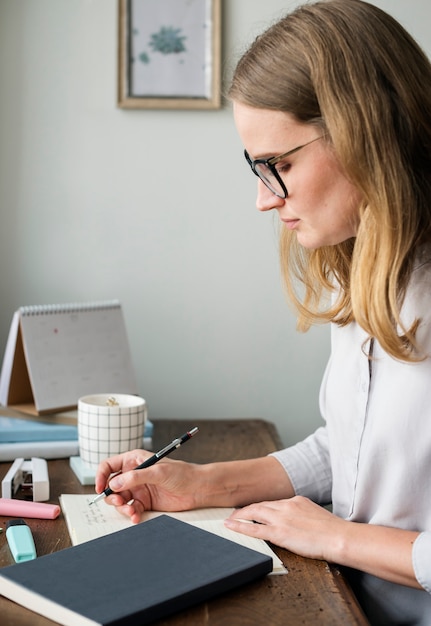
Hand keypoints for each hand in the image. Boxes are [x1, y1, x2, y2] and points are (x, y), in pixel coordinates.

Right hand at [95, 450, 199, 523]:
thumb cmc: (182, 473)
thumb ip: (136, 477)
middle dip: (111, 496)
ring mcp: (138, 489)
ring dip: (121, 507)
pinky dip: (131, 514)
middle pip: (111, 486)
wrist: (197, 488)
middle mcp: (133, 474)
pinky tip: (136, 517)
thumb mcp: (158, 471)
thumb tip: (114, 484)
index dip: (101, 476)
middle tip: (118, 502)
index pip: (109, 466)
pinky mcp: (144, 502)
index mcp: (134, 460)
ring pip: (119, 500)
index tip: (99, 488)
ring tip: (131, 511)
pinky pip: (130, 509)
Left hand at [224, 495, 345, 561]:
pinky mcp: (279, 532)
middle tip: (235, 513)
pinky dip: (240, 527)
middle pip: (261, 505)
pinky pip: (254, 529)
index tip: (254, 509)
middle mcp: (287, 505)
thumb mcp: (316, 515)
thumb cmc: (333, 531)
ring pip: (254, 513)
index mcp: (297, 500)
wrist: (339, 537)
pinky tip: (230, 526)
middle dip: (247, 509)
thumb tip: (298, 522)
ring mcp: (282, 518)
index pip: (273, 503)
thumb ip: (303, 515)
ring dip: (240, 515)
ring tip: (230, 519)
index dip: (261, 506)